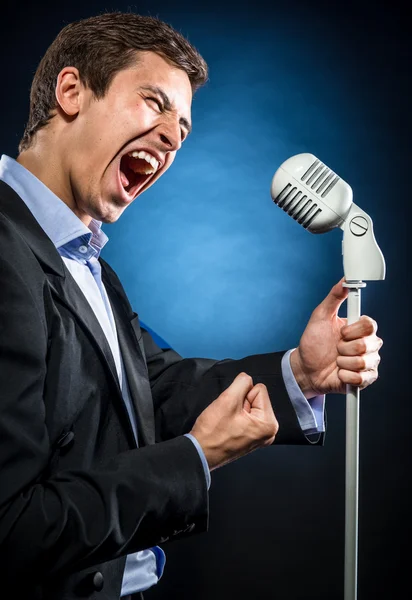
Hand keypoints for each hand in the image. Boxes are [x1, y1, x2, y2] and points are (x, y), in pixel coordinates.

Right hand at [190, 373, 278, 469]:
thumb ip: (241, 382)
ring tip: (228, 422)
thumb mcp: (228, 399)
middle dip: (241, 402)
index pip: (259, 389)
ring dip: (237, 409)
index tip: (232, 410)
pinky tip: (229, 426)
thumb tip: (247, 378)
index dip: (242, 395)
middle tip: (229, 416)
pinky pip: (247, 416)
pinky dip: (237, 417)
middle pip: (256, 398)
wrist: (200, 453)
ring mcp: (261, 436)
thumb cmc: (212, 432)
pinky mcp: (252, 437)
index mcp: (268, 423)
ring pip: (250, 406)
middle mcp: (269, 431)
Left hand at [290, 279, 382, 397]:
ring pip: (362, 362)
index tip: (340, 333)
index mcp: (360, 328)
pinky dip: (345, 376)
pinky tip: (339, 373)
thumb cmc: (313, 342)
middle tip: (335, 348)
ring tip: (336, 361)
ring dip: (342, 362)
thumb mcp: (320, 316)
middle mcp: (368, 344)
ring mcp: (368, 362)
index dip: (353, 330)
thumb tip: (345, 280)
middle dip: (344, 348)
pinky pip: (360, 378)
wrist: (306, 368)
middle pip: (367, 344)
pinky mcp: (365, 380)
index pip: (370, 324)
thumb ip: (334, 297)